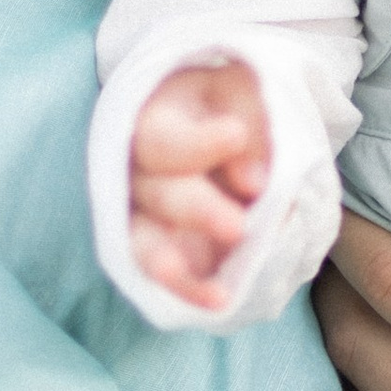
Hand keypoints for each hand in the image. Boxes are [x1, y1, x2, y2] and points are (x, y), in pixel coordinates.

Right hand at [129, 58, 271, 308]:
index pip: (159, 139)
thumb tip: (253, 184)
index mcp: (150, 122)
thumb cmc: (229, 102)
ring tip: (215, 292)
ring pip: (145, 244)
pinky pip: (166, 274)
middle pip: (156, 194)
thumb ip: (252, 122)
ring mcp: (145, 215)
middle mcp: (138, 172)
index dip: (196, 144)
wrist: (221, 120)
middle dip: (197, 211)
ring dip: (176, 270)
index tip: (236, 135)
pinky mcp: (161, 247)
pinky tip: (220, 300)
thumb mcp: (245, 90)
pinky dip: (190, 291)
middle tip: (237, 226)